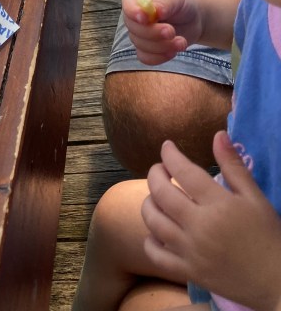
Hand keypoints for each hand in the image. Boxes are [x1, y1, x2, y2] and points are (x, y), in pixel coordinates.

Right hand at [122, 0, 202, 63]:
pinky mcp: (146, 48)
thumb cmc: (181, 1)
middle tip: (171, 31)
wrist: (193, 17)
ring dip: (162, 46)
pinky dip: (160, 57)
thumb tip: (156, 11)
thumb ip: (164, 3)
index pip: (127, 4)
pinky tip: (173, 51)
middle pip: (133, 28)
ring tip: (181, 41)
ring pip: (141, 45)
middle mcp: (134, 15)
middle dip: (154, 33)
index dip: (134, 13)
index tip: (146, 19)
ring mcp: (139, 32)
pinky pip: (145, 57)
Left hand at [142, 134, 280, 309]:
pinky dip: (150, 241)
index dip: (170, 154)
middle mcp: (200, 226)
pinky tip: (157, 232)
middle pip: (161, 193)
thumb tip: (217, 134)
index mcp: (218, 205)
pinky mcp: (189, 272)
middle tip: (160, 169)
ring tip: (157, 197)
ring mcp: (191, 251)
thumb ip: (234, 166)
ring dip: (149, 203)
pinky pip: (156, 256)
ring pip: (154, 222)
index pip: (183, 171)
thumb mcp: (255, 198)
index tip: (167, 146)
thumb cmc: (268, 236)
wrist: (277, 282)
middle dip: (155, 174)